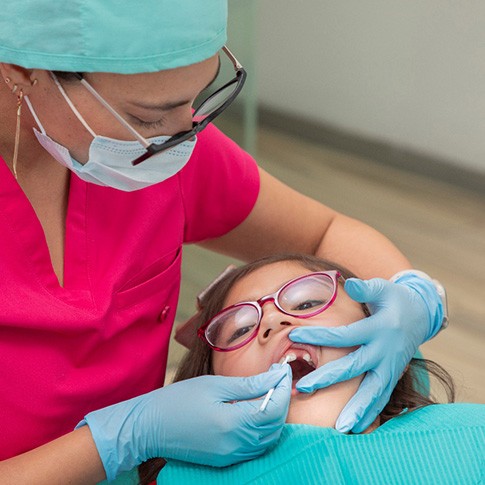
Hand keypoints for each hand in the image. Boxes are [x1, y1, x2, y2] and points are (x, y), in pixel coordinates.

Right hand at [79, 365, 291, 480]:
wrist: (150, 426)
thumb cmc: (179, 400)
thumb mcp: (215, 385)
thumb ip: (249, 385)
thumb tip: (276, 376)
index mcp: (233, 424)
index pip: (274, 408)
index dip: (283, 388)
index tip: (283, 370)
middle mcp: (235, 445)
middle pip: (275, 425)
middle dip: (282, 400)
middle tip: (278, 377)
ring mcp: (230, 455)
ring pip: (268, 438)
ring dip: (274, 415)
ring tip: (269, 390)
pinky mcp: (225, 459)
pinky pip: (254, 446)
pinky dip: (262, 429)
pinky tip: (255, 410)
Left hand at [289, 274, 442, 433]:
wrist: (420, 315)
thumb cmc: (394, 300)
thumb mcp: (383, 289)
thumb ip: (367, 289)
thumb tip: (351, 285)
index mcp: (378, 328)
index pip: (344, 335)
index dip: (319, 335)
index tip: (294, 336)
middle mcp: (384, 350)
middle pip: (354, 367)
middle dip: (328, 378)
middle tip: (303, 387)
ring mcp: (390, 366)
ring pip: (372, 391)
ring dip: (356, 409)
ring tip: (339, 427)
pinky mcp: (393, 376)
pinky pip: (381, 397)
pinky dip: (370, 413)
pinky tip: (355, 428)